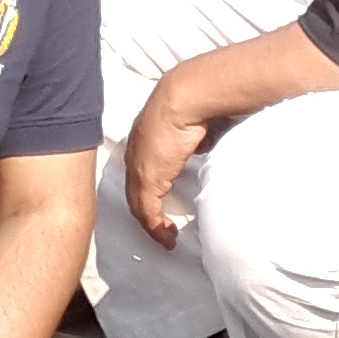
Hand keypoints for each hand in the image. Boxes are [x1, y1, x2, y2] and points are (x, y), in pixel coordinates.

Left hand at [124, 75, 210, 245]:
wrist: (185, 99)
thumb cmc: (192, 105)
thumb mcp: (191, 125)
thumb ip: (191, 137)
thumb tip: (202, 141)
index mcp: (144, 142)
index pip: (141, 173)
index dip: (148, 192)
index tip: (161, 203)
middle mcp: (137, 156)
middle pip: (135, 193)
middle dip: (146, 213)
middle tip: (160, 229)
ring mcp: (139, 170)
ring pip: (139, 207)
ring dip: (152, 226)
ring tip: (165, 238)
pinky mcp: (148, 182)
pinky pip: (148, 214)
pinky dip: (156, 229)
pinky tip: (167, 238)